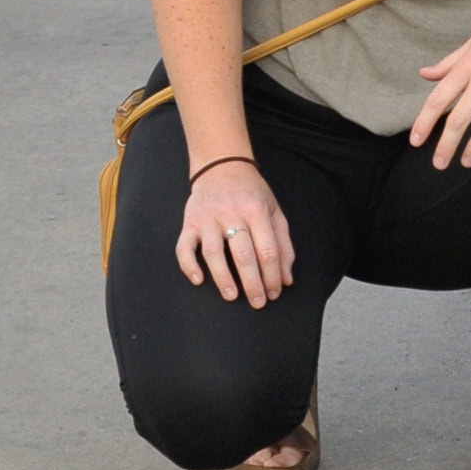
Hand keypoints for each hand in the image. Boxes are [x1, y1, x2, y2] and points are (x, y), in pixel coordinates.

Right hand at [175, 161, 296, 306]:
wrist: (222, 166)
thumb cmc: (252, 193)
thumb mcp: (274, 211)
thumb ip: (283, 244)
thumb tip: (286, 279)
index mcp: (257, 211)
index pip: (267, 249)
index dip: (272, 275)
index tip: (274, 293)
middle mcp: (232, 213)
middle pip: (243, 254)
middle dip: (252, 282)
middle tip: (257, 303)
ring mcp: (208, 218)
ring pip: (213, 252)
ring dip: (223, 277)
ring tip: (231, 296)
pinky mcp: (189, 222)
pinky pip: (184, 247)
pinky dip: (189, 265)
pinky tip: (198, 280)